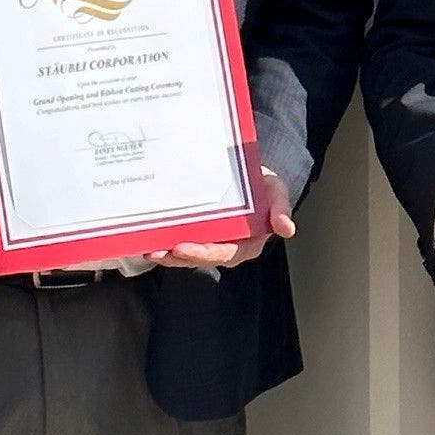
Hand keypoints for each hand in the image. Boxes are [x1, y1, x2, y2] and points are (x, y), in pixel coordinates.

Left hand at [146, 168, 295, 271]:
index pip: (224, 254)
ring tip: (147, 249)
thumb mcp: (277, 193)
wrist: (253, 176)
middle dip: (177, 257)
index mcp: (247, 244)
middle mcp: (227, 247)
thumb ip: (281, 209)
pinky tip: (148, 236)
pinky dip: (165, 241)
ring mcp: (211, 241)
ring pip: (187, 254)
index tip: (182, 248)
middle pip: (200, 258)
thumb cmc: (266, 188)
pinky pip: (180, 240)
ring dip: (167, 254)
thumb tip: (286, 229)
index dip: (202, 254)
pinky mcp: (198, 233)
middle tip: (157, 252)